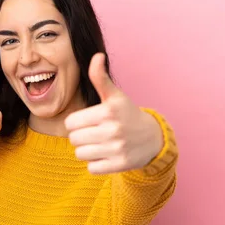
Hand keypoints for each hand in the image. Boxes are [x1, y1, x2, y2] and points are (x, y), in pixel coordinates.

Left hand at [64, 53, 162, 173]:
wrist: (153, 138)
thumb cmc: (127, 114)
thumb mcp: (115, 96)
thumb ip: (100, 78)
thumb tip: (97, 56)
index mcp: (107, 111)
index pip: (70, 123)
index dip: (76, 123)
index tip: (88, 122)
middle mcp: (113, 130)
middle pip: (74, 140)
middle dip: (81, 137)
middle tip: (94, 134)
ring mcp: (117, 148)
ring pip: (80, 154)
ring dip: (87, 151)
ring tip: (99, 145)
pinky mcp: (120, 165)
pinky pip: (92, 168)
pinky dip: (96, 164)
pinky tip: (106, 156)